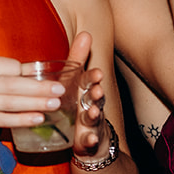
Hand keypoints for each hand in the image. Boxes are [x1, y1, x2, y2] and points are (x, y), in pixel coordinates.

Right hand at [0, 55, 65, 144]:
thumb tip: (31, 72)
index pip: (10, 67)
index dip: (28, 74)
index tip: (47, 78)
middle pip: (13, 84)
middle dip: (40, 87)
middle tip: (61, 89)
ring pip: (10, 103)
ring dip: (35, 103)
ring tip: (55, 104)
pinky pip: (3, 120)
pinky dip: (21, 119)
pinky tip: (37, 118)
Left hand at [63, 31, 110, 158]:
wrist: (90, 139)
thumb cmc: (80, 105)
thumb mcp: (75, 82)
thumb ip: (78, 59)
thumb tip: (86, 32)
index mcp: (86, 90)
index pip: (90, 81)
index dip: (93, 78)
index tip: (97, 73)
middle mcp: (92, 105)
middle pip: (96, 99)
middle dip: (97, 95)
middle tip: (97, 90)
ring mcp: (92, 124)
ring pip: (94, 118)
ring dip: (94, 115)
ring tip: (91, 113)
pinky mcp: (89, 140)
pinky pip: (91, 141)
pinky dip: (90, 140)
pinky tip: (88, 139)